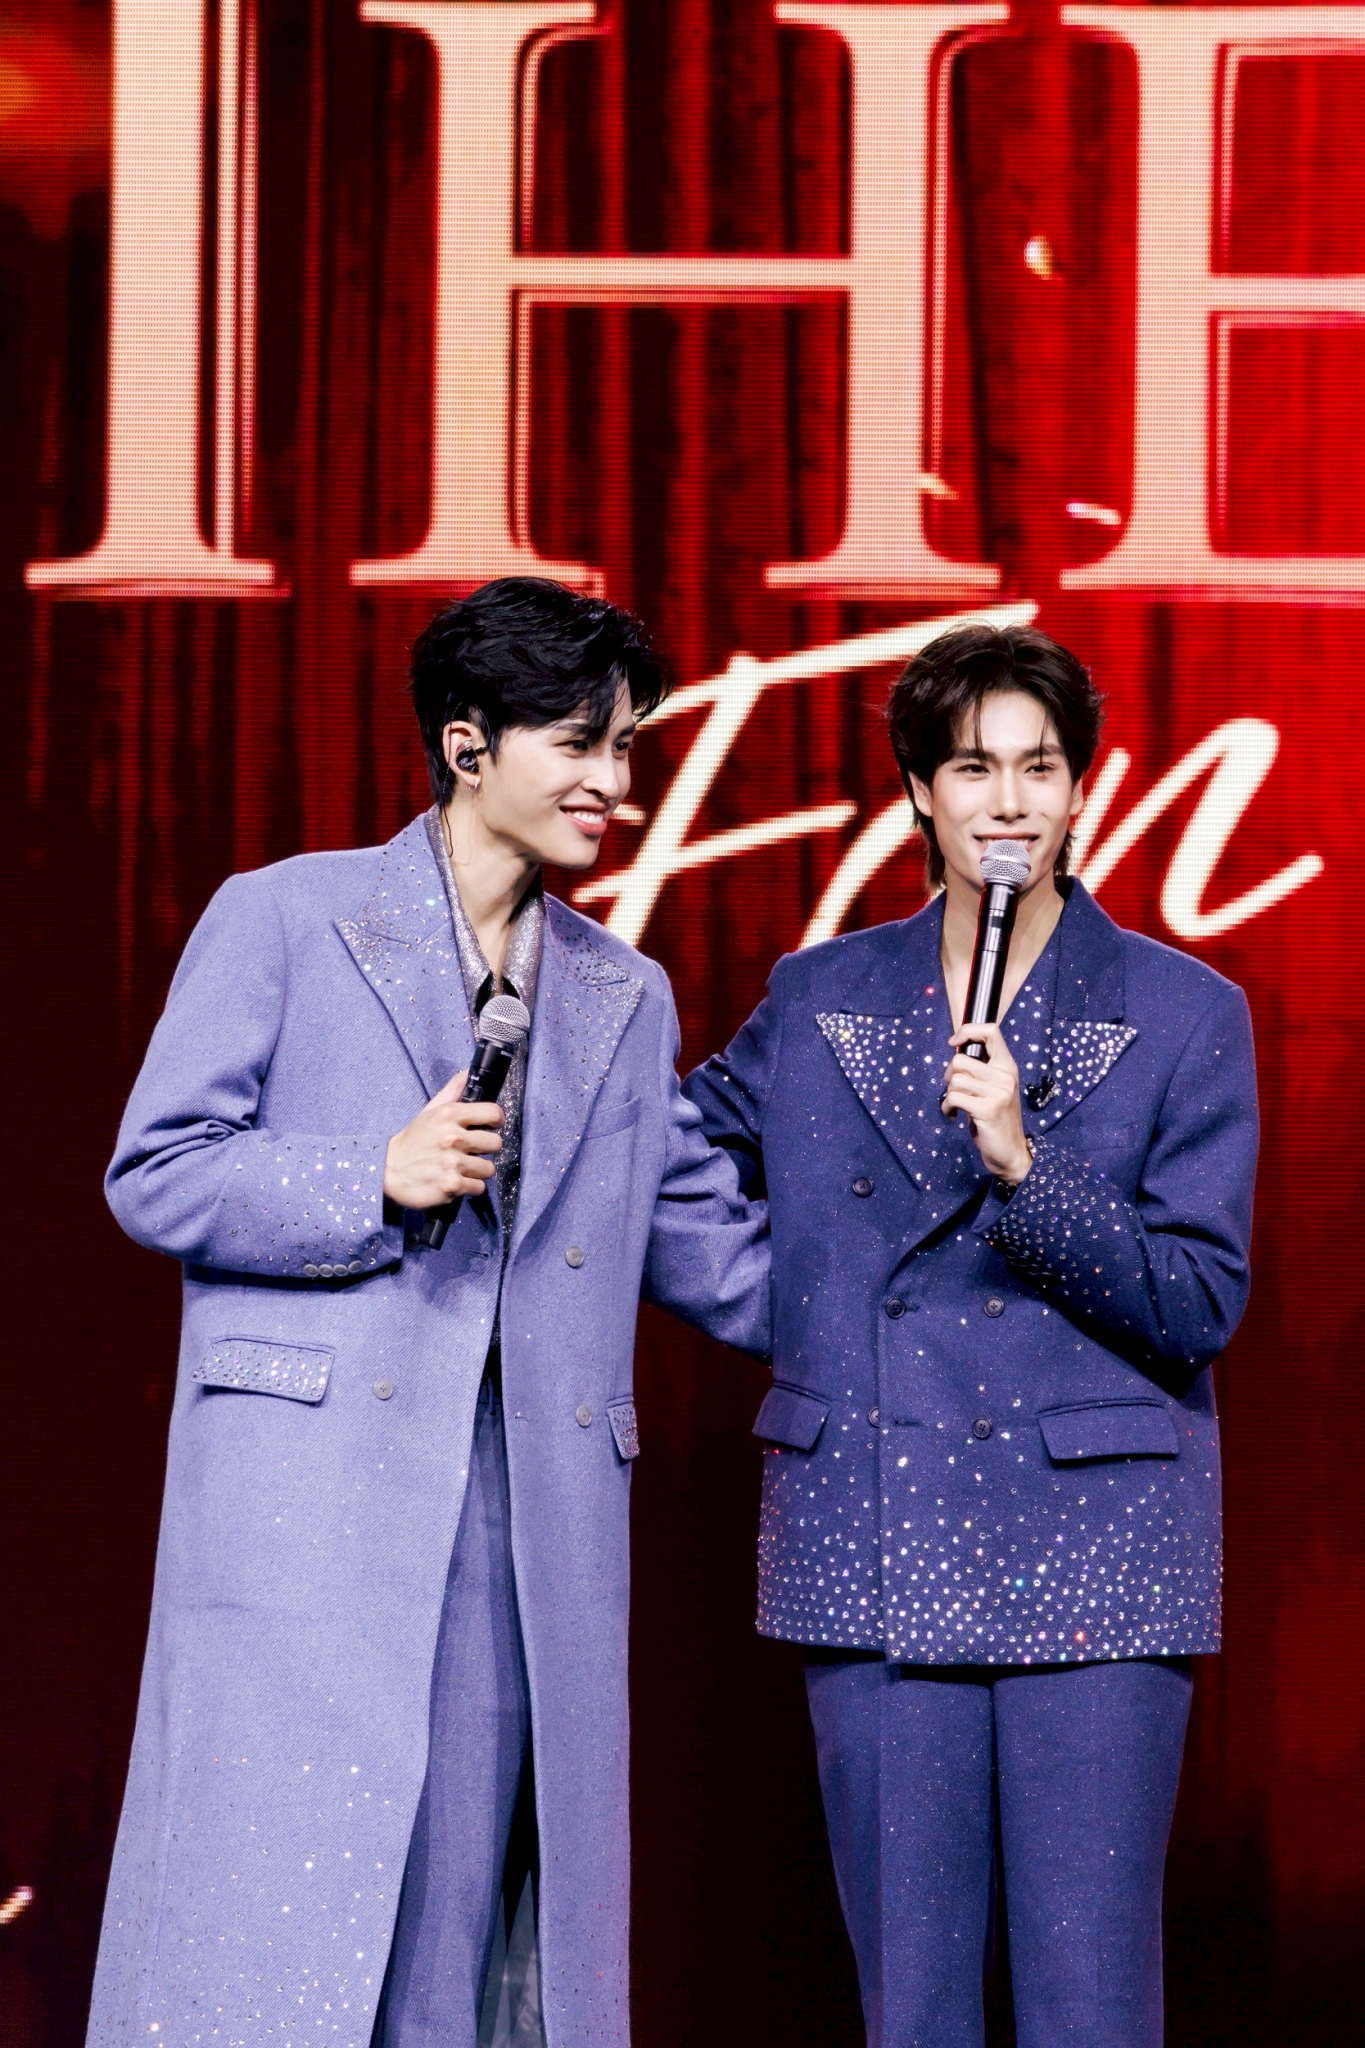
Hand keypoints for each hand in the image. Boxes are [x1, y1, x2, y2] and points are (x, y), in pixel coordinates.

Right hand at [383, 1072, 503, 1208]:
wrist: (387, 1171)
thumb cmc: (411, 1141)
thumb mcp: (429, 1111)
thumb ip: (452, 1091)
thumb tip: (468, 1072)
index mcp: (449, 1115)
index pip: (493, 1112)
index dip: (496, 1121)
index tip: (491, 1127)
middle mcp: (453, 1137)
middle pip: (496, 1143)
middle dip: (486, 1149)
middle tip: (471, 1152)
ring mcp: (453, 1162)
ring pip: (489, 1168)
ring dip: (477, 1171)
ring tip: (461, 1169)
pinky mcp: (452, 1185)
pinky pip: (479, 1188)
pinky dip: (470, 1188)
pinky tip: (455, 1182)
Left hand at [941, 1024, 1033, 1183]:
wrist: (1011, 1153)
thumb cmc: (997, 1121)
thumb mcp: (993, 1090)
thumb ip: (981, 1072)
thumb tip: (956, 1052)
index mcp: (1008, 1067)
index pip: (991, 1031)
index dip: (968, 1031)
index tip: (953, 1042)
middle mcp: (1005, 1076)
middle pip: (960, 1060)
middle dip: (948, 1075)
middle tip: (954, 1090)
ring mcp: (999, 1092)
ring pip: (955, 1080)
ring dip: (948, 1095)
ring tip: (955, 1106)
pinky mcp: (987, 1109)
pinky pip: (953, 1098)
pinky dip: (946, 1108)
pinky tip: (952, 1116)